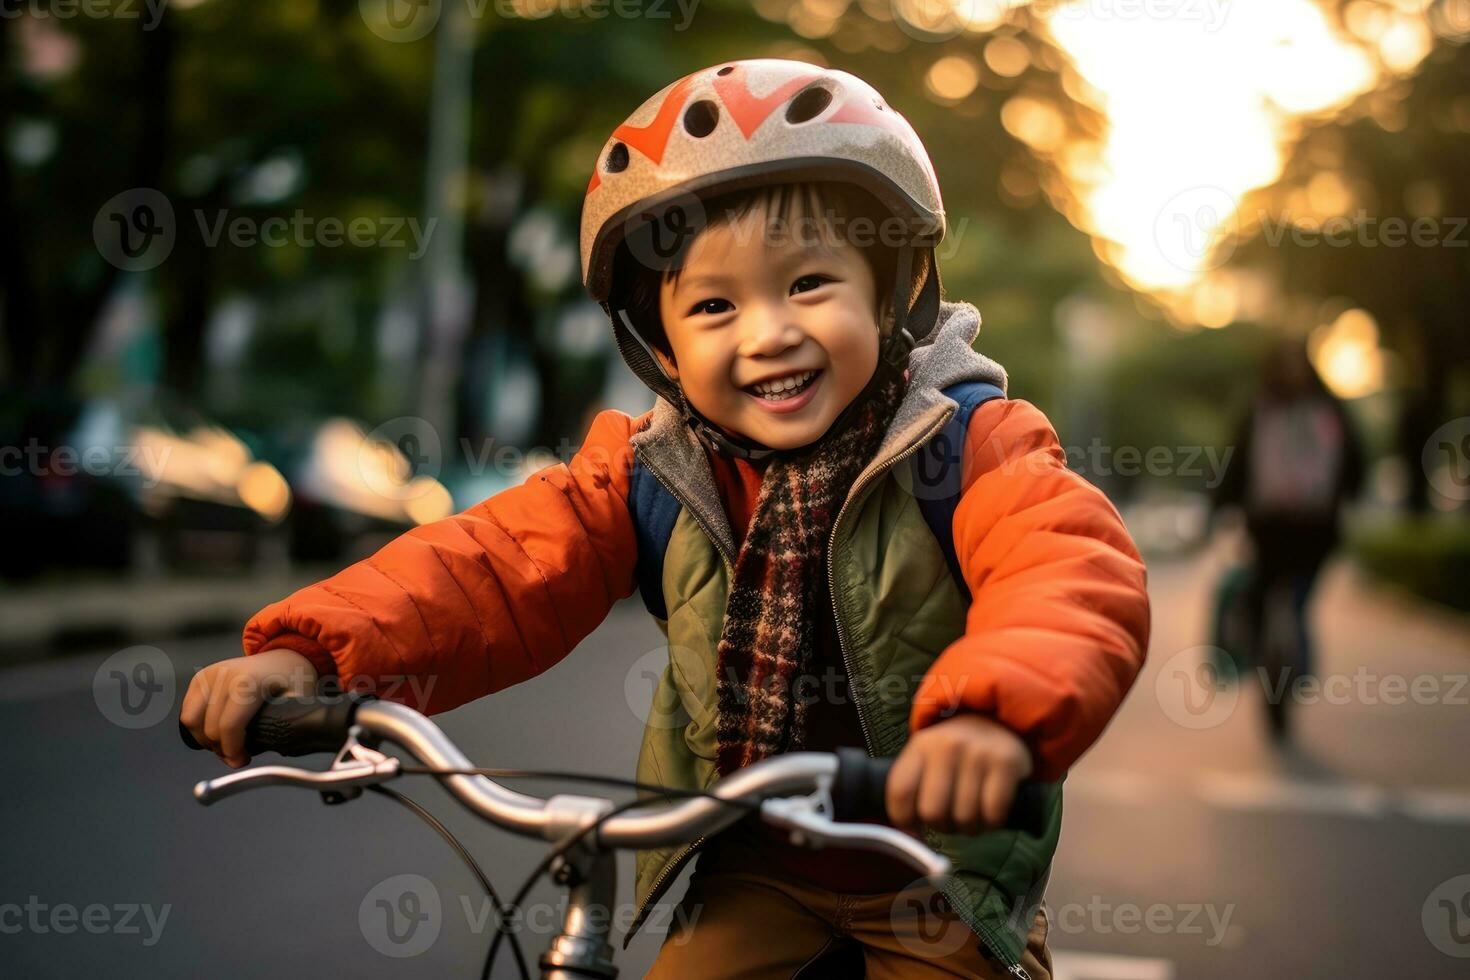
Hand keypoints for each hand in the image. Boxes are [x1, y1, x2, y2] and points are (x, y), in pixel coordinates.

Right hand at [179, 649, 318, 768]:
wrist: (282, 657)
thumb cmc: (291, 681)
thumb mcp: (298, 701)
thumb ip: (289, 723)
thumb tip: (277, 747)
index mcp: (250, 682)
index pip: (229, 726)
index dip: (232, 751)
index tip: (241, 761)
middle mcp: (226, 675)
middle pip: (210, 728)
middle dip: (222, 749)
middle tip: (236, 756)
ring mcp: (211, 674)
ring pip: (191, 721)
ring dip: (206, 739)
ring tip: (226, 745)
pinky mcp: (201, 677)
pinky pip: (187, 710)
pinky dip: (198, 727)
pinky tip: (216, 732)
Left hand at [885, 714, 1032, 836]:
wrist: (998, 722)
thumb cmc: (956, 753)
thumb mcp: (927, 757)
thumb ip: (913, 788)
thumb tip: (909, 835)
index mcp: (920, 746)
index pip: (900, 791)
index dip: (903, 820)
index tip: (914, 829)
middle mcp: (947, 746)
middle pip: (932, 812)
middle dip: (942, 826)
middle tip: (950, 821)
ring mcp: (978, 753)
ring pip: (964, 818)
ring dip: (969, 828)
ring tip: (971, 816)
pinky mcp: (1006, 763)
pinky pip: (993, 814)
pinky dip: (991, 823)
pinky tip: (990, 815)